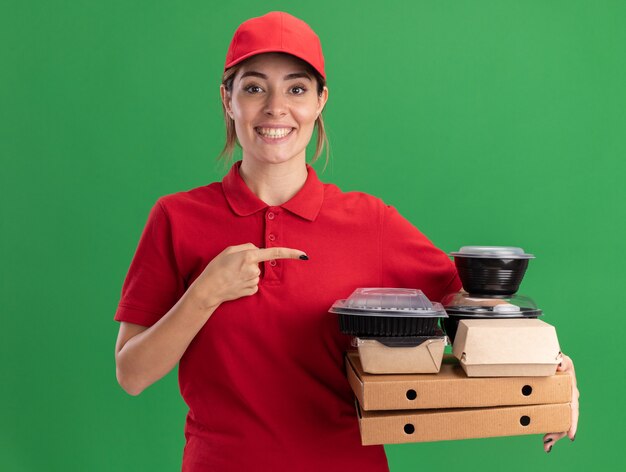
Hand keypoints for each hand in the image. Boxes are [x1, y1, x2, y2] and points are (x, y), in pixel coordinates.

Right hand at [190, 243, 306, 308]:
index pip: (274, 253)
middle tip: (233, 267)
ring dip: (247, 273)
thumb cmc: (216, 268)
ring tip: (232, 276)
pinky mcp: (252, 290)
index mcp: (249, 256)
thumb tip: (258, 251)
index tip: (304, 254)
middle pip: (259, 262)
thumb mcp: (229, 250)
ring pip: (256, 273)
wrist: (208, 290)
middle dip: (250, 262)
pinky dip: (246, 282)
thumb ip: (246, 247)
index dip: (291, 253)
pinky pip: (253, 283)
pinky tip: (235, 284)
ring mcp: (253, 281)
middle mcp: (254, 269)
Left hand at [542, 354, 578, 451]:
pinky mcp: (550, 403)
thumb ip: (562, 361)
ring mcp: (559, 402)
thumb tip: (559, 364)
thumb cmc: (556, 359)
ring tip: (546, 445)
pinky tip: (544, 440)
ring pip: (558, 421)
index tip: (571, 435)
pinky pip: (550, 417)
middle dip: (559, 432)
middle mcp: (567, 399)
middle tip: (548, 441)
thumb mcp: (561, 358)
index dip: (572, 423)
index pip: (573, 409)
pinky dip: (547, 428)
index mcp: (571, 390)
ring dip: (553, 433)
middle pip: (565, 419)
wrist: (547, 360)